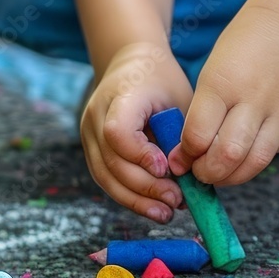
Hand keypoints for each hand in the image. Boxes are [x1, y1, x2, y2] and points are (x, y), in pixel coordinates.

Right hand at [81, 42, 192, 221]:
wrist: (133, 64)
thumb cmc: (163, 82)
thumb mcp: (179, 99)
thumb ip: (181, 135)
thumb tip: (189, 179)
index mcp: (121, 95)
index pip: (118, 132)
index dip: (140, 155)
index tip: (165, 168)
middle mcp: (96, 114)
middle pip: (112, 161)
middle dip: (145, 188)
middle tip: (176, 201)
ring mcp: (89, 132)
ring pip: (105, 176)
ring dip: (136, 200)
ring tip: (165, 213)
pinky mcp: (92, 148)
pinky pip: (106, 178)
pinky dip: (129, 195)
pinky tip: (152, 206)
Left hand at [169, 5, 278, 185]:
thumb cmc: (235, 55)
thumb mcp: (209, 76)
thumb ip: (200, 117)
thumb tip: (186, 160)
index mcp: (223, 83)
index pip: (199, 135)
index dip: (186, 156)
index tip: (180, 161)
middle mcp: (254, 98)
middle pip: (229, 154)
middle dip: (208, 172)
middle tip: (199, 174)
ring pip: (256, 161)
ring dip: (232, 177)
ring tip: (219, 174)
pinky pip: (271, 153)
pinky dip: (252, 163)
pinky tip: (240, 160)